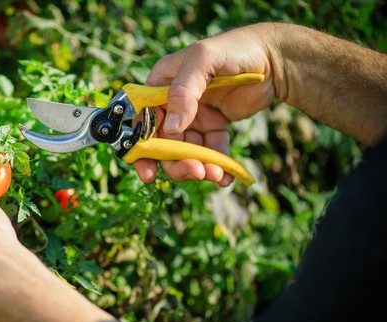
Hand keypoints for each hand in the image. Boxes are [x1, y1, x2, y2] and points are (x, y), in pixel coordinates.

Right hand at [134, 25, 275, 185]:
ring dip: (199, 167)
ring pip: (187, 152)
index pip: (142, 121)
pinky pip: (211, 152)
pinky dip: (218, 167)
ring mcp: (193, 117)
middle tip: (196, 172)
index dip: (142, 148)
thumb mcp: (203, 60)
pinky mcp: (214, 127)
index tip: (148, 172)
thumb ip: (183, 92)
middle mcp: (172, 104)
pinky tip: (226, 176)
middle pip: (164, 144)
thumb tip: (170, 129)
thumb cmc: (233, 49)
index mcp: (160, 85)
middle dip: (177, 163)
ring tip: (216, 175)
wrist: (274, 58)